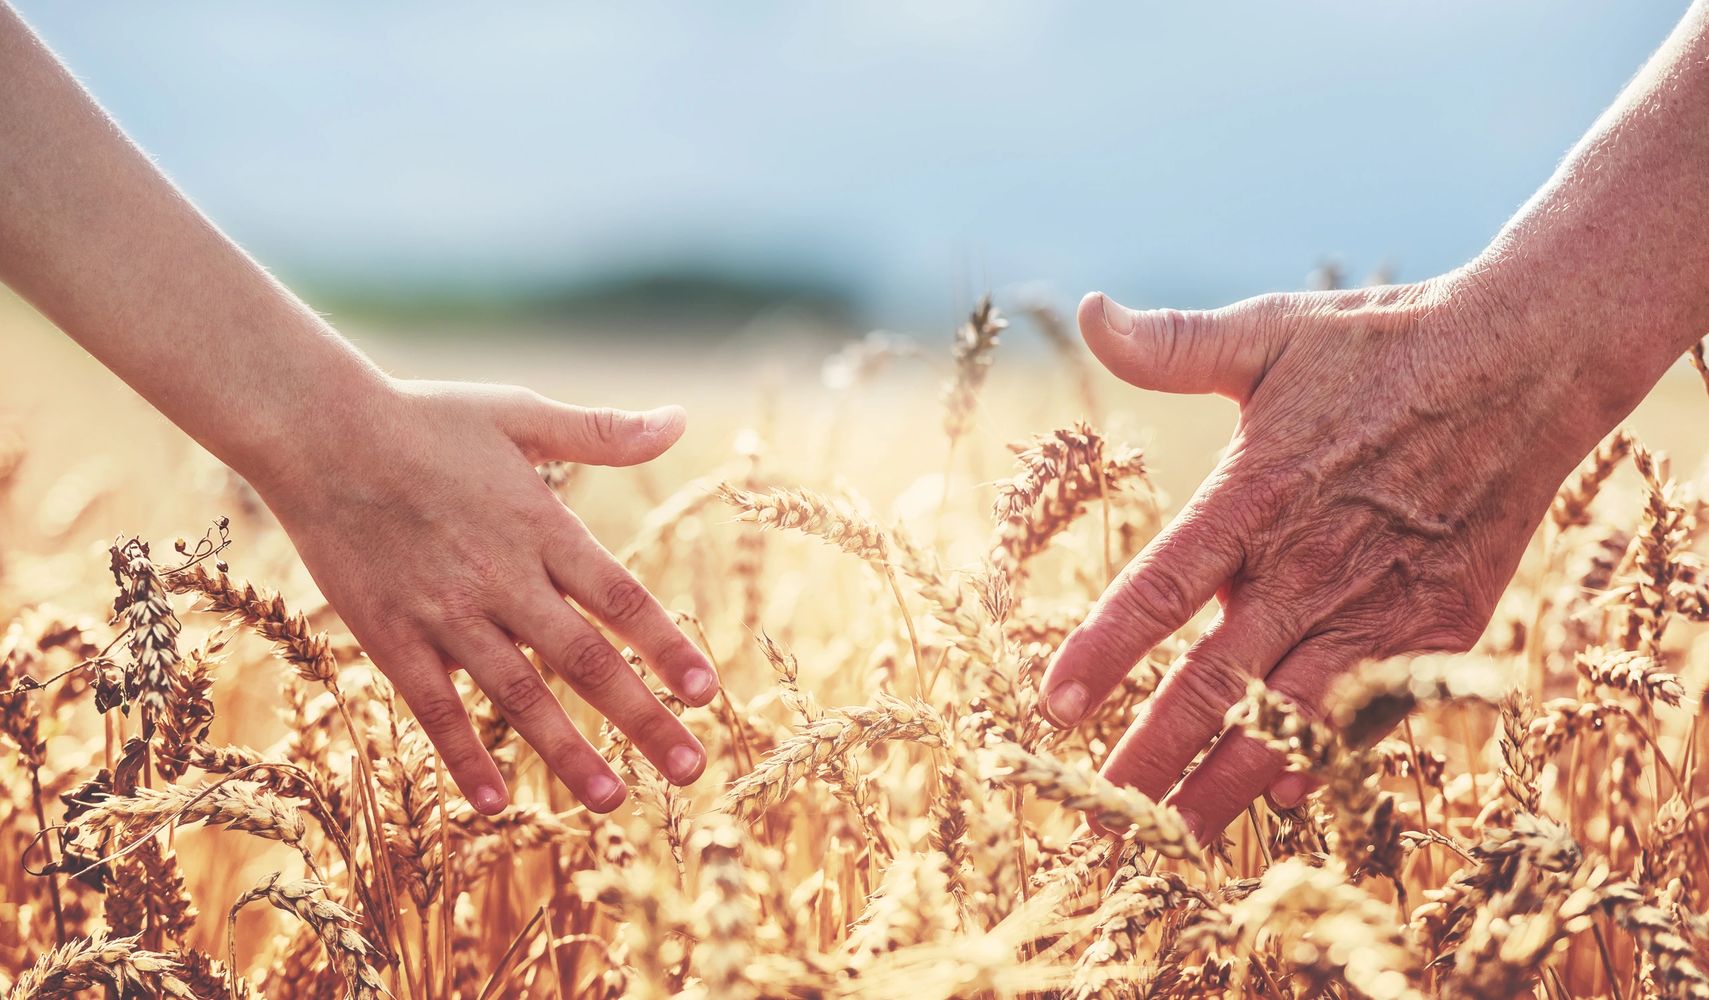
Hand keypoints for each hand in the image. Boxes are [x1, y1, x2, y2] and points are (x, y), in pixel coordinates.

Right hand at [252, 378, 717, 814]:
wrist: (316, 432)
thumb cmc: (425, 417)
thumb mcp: (520, 413)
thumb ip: (602, 432)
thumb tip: (679, 420)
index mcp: (541, 526)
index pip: (621, 598)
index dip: (666, 647)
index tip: (708, 693)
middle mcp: (501, 579)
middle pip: (585, 661)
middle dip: (642, 719)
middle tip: (691, 769)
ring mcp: (444, 614)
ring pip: (518, 697)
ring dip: (568, 753)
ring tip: (613, 802)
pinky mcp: (390, 637)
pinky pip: (433, 708)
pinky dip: (463, 756)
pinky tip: (494, 804)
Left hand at [1039, 268, 1640, 841]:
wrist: (1525, 366)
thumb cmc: (1380, 347)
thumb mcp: (1273, 333)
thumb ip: (1175, 345)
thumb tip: (1092, 312)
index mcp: (1257, 495)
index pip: (1160, 589)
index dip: (1103, 652)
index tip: (1050, 706)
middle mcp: (1312, 564)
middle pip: (1216, 683)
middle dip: (1151, 757)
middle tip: (1097, 816)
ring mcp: (1380, 606)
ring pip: (1291, 719)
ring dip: (1227, 783)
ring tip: (1171, 841)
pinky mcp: (1437, 628)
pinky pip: (1370, 711)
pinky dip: (1325, 757)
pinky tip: (1280, 795)